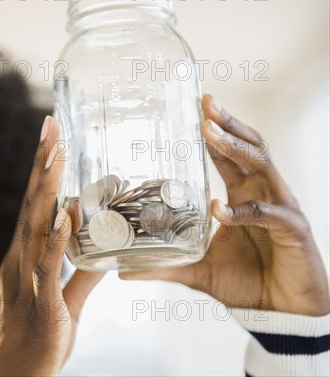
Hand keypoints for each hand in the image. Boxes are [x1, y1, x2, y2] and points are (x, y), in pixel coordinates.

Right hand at [0, 116, 104, 375]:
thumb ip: (81, 274)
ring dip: (46, 192)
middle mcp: (20, 262)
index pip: (33, 206)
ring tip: (57, 156)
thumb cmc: (34, 339)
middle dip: (41, 165)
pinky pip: (49, 270)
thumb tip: (105, 251)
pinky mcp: (41, 307)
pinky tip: (65, 216)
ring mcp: (27, 282)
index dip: (40, 172)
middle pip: (31, 207)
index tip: (50, 138)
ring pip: (36, 229)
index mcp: (24, 258)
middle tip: (51, 126)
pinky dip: (56, 241)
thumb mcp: (61, 302)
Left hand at [120, 94, 329, 316]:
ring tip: (209, 132)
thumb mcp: (198, 272)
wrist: (281, 313)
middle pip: (248, 147)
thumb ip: (164, 267)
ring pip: (261, 165)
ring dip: (234, 148)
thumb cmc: (247, 284)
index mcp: (242, 196)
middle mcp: (262, 194)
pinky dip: (243, 210)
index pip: (228, 155)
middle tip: (204, 104)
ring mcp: (279, 208)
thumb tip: (124, 272)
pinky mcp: (293, 229)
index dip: (215, 131)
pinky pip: (267, 213)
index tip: (196, 108)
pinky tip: (220, 209)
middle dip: (226, 124)